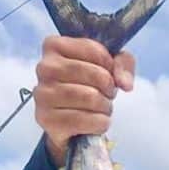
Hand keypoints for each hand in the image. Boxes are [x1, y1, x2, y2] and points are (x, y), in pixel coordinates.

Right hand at [33, 36, 135, 166]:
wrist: (69, 122)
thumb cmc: (88, 86)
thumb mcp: (108, 66)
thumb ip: (123, 64)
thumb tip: (125, 83)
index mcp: (54, 46)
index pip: (95, 51)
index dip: (111, 66)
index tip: (108, 74)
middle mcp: (44, 67)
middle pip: (96, 75)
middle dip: (109, 88)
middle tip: (107, 95)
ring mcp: (43, 93)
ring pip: (91, 98)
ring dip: (106, 107)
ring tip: (101, 108)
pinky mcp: (46, 118)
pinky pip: (86, 120)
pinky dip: (101, 123)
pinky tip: (97, 122)